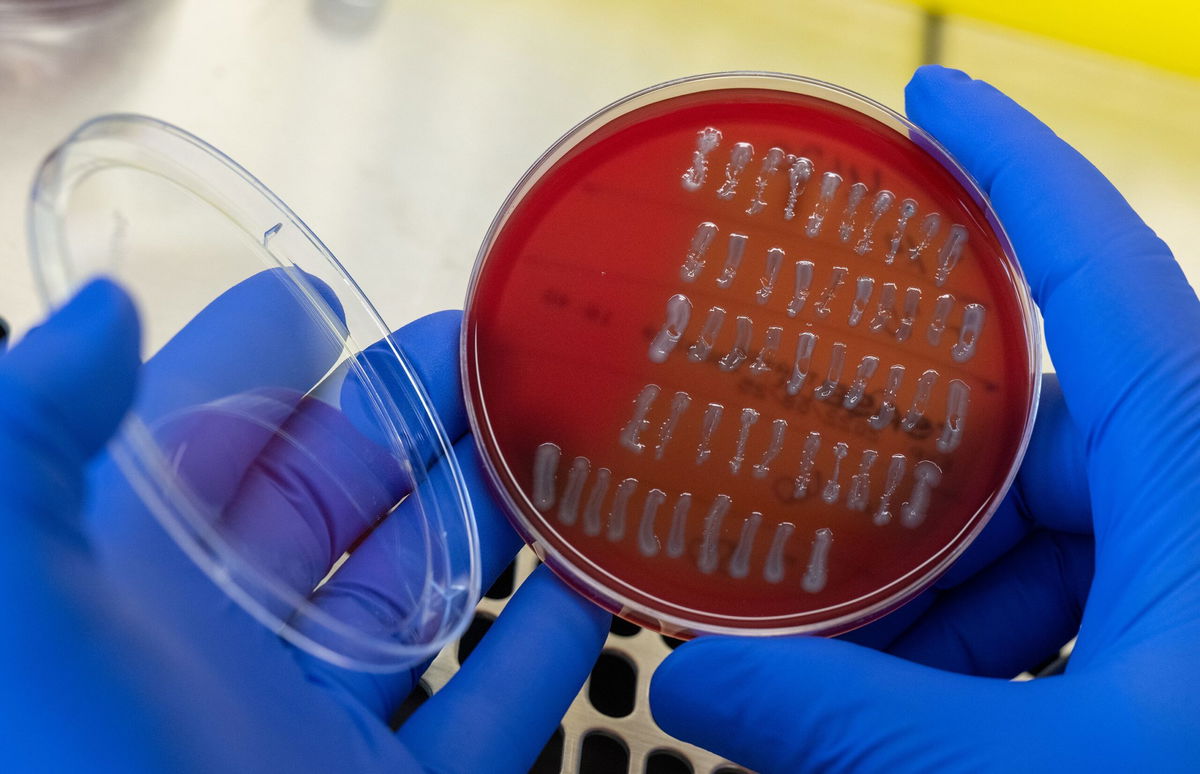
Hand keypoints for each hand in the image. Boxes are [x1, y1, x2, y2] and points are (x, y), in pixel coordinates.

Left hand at [0, 272, 608, 771]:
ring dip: (498, 513)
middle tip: (495, 346)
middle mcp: (224, 643)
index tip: (324, 298)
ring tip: (567, 439)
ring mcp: (315, 723)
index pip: (200, 435)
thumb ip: (28, 447)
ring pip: (425, 588)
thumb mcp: (17, 613)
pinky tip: (597, 577)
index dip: (256, 357)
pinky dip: (546, 641)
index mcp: (130, 583)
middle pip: (339, 496)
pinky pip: (486, 705)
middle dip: (415, 413)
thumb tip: (99, 307)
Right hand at [649, 65, 1199, 771]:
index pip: (1099, 269)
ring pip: (1056, 522)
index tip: (931, 100)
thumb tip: (696, 689)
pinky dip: (1002, 630)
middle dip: (919, 484)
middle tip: (813, 519)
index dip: (1012, 167)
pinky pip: (1086, 587)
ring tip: (860, 647)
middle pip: (1042, 426)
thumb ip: (854, 727)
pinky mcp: (1196, 621)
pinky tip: (941, 693)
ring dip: (951, 584)